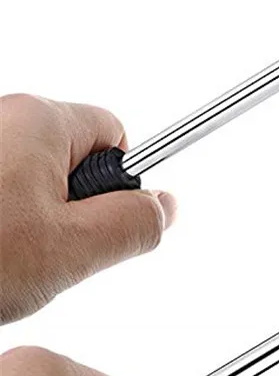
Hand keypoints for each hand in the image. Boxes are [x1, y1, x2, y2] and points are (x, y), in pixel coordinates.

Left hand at [0, 94, 176, 323]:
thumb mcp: (68, 253)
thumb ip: (134, 225)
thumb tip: (165, 207)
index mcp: (40, 121)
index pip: (116, 135)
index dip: (116, 185)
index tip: (96, 224)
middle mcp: (3, 118)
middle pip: (71, 157)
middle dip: (70, 207)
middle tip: (44, 250)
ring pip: (28, 180)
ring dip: (29, 219)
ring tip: (2, 258)